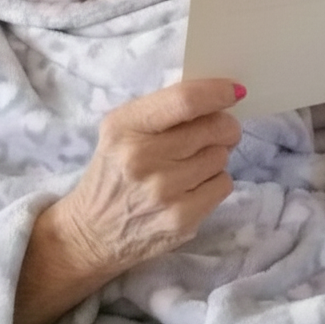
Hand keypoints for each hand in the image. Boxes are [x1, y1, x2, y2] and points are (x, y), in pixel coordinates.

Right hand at [14, 79, 242, 323]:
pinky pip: (223, 184)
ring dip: (216, 155)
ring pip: (222, 156)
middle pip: (214, 127)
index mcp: (125, 126)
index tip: (234, 91)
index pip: (185, 100)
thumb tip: (218, 95)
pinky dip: (215, 181)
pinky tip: (192, 186)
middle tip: (217, 130)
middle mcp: (142, 158)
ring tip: (192, 164)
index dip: (218, 92)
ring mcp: (163, 192)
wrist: (90, 233)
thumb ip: (162, 110)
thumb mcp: (121, 130)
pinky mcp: (180, 219)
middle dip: (224, 126)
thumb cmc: (113, 171)